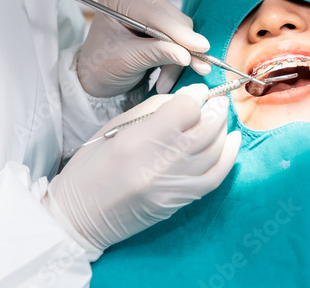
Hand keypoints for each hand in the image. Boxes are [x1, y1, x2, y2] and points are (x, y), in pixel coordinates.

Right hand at [44, 84, 240, 259]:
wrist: (78, 217)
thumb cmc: (89, 169)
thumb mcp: (112, 128)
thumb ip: (151, 110)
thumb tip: (185, 99)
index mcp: (137, 140)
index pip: (185, 109)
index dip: (195, 95)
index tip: (196, 91)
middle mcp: (159, 163)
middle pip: (206, 127)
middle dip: (216, 108)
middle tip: (217, 99)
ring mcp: (173, 186)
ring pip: (214, 149)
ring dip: (222, 127)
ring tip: (220, 115)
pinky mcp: (179, 202)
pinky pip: (216, 177)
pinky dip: (228, 156)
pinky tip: (231, 139)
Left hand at [77, 0, 211, 96]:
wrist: (94, 76)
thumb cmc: (100, 66)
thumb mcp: (126, 60)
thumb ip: (156, 54)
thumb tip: (186, 54)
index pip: (154, 13)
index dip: (178, 31)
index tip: (200, 46)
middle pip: (171, 17)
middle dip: (183, 47)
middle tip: (198, 69)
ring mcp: (146, 5)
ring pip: (178, 28)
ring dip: (179, 56)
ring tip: (165, 82)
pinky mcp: (157, 18)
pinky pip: (177, 34)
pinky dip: (177, 56)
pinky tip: (167, 75)